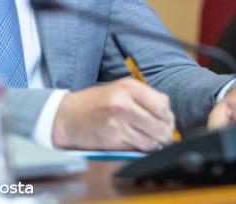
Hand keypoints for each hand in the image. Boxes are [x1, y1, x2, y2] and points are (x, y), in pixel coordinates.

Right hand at [51, 78, 175, 149]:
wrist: (67, 116)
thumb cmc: (96, 102)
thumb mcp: (119, 89)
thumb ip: (143, 98)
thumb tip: (168, 116)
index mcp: (128, 87)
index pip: (162, 104)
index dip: (168, 116)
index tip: (167, 121)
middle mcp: (123, 103)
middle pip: (159, 124)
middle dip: (165, 133)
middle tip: (165, 136)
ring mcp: (117, 123)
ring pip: (150, 140)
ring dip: (156, 143)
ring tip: (154, 142)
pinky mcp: (112, 140)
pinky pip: (137, 148)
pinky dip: (141, 149)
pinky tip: (139, 144)